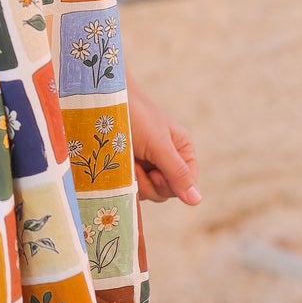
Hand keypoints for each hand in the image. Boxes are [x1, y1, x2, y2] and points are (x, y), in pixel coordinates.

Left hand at [127, 76, 200, 205]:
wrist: (104, 101)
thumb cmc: (135, 116)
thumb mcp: (159, 145)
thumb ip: (177, 172)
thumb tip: (197, 201)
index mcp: (182, 150)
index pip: (187, 184)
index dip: (172, 185)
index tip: (155, 173)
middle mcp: (167, 159)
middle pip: (167, 192)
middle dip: (150, 183)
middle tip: (137, 166)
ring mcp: (147, 164)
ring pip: (148, 192)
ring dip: (136, 181)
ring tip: (127, 161)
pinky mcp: (129, 167)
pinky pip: (132, 187)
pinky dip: (126, 180)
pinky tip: (118, 164)